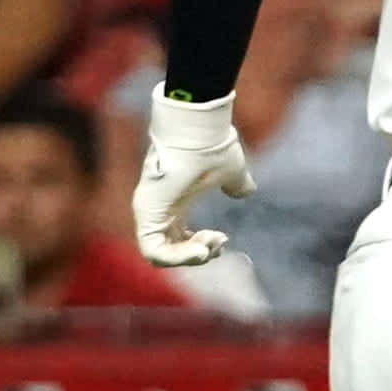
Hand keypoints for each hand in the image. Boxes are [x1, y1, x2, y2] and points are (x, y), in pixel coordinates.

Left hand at [133, 91, 254, 265]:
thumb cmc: (212, 147)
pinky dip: (177, 257)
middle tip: (219, 240)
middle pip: (168, 251)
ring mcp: (148, 211)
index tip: (221, 237)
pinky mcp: (145, 213)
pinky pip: (153, 252)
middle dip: (198, 255)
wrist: (200, 131)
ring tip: (207, 249)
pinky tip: (200, 250)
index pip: (177, 240)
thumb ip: (236, 184)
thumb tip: (246, 190)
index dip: (200, 247)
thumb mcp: (231, 172)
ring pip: (158, 256)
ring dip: (189, 258)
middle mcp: (156, 209)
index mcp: (172, 203)